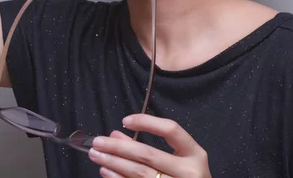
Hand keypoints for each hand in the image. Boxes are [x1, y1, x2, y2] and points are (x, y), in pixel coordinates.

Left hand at [88, 114, 211, 177]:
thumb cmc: (185, 177)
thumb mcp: (177, 159)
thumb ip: (147, 145)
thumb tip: (115, 135)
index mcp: (195, 155)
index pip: (171, 130)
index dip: (147, 122)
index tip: (125, 120)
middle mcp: (190, 172)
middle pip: (148, 154)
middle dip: (118, 147)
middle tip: (97, 141)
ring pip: (140, 173)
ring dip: (114, 163)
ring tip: (97, 155)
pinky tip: (106, 171)